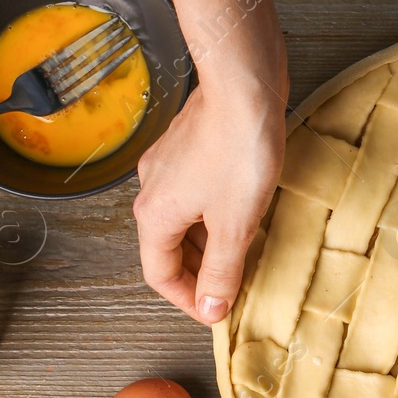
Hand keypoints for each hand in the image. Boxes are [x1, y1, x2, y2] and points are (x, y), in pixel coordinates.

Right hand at [133, 80, 284, 324]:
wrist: (244, 84)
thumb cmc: (238, 150)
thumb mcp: (234, 225)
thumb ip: (222, 270)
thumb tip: (211, 308)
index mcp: (155, 215)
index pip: (160, 275)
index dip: (189, 301)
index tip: (217, 313)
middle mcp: (152, 190)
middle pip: (170, 249)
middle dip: (202, 273)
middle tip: (235, 289)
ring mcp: (169, 165)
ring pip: (185, 221)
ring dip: (210, 245)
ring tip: (245, 257)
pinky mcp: (190, 148)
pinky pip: (198, 196)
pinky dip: (216, 215)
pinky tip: (245, 215)